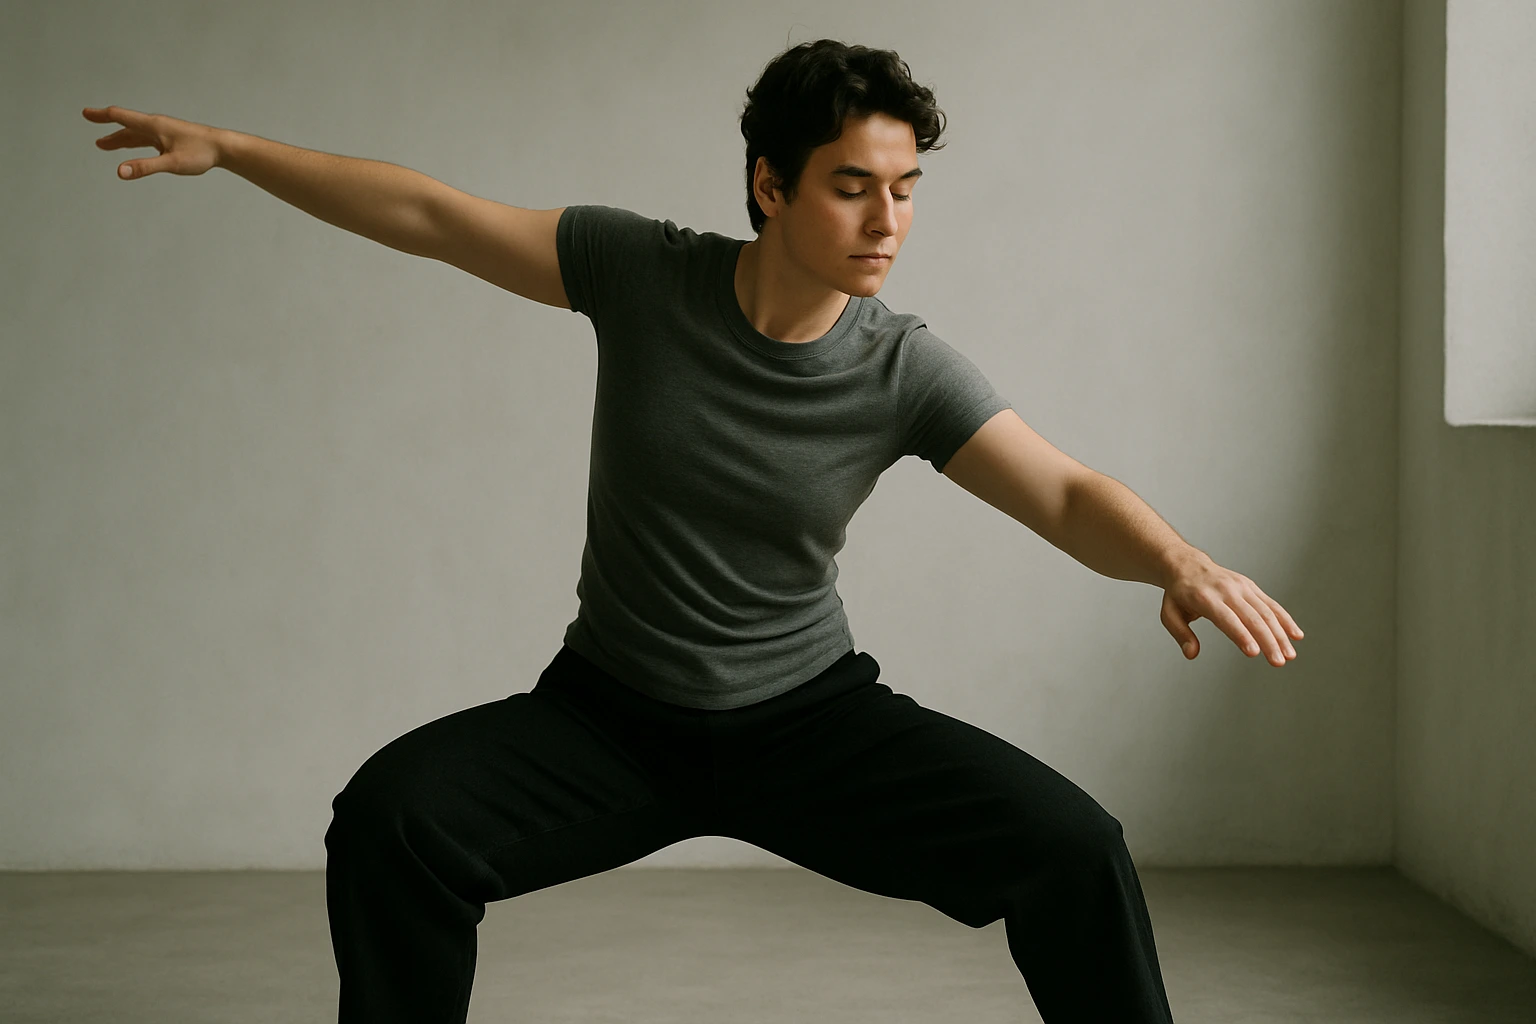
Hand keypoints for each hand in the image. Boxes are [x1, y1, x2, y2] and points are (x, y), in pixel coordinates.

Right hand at [83, 106, 221, 179]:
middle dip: (106, 126)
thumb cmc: (201, 153)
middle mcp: (156, 126)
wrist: (224, 148)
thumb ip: (144, 167)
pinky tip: (133, 150)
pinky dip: (135, 144)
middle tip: (89, 122)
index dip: (102, 116)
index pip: (121, 117)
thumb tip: (120, 172)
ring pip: (136, 135)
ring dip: (119, 139)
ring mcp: (164, 133)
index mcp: (153, 126)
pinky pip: (147, 140)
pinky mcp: (172, 140)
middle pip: (126, 125)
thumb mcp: (171, 163)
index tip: (85, 113)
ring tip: (104, 144)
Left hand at [1160, 554, 1302, 666]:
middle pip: (1251, 618)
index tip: (1254, 652)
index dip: (1241, 635)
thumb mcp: (1169, 614)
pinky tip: (1296, 635)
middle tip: (1278, 662)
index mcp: (1205, 598)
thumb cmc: (1178, 595)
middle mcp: (1227, 590)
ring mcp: (1241, 587)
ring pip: (1266, 612)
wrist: (1187, 565)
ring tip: (1289, 656)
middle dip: (1267, 641)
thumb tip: (1191, 654)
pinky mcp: (1251, 587)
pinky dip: (1285, 619)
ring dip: (1280, 634)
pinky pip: (1271, 604)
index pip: (1226, 619)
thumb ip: (1180, 634)